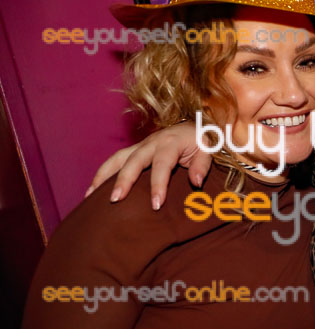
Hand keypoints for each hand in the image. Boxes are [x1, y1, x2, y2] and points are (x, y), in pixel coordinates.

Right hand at [86, 122, 209, 207]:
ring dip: (103, 176)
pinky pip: (115, 161)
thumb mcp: (210, 149)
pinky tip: (92, 192)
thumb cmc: (202, 140)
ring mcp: (140, 145)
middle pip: (133, 161)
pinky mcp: (134, 150)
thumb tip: (196, 182)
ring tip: (90, 197)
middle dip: (123, 180)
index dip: (158, 185)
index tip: (156, 204)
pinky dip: (102, 174)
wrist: (195, 124)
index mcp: (170, 142)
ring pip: (117, 159)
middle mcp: (151, 142)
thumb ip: (203, 165)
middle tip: (116, 200)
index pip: (162, 165)